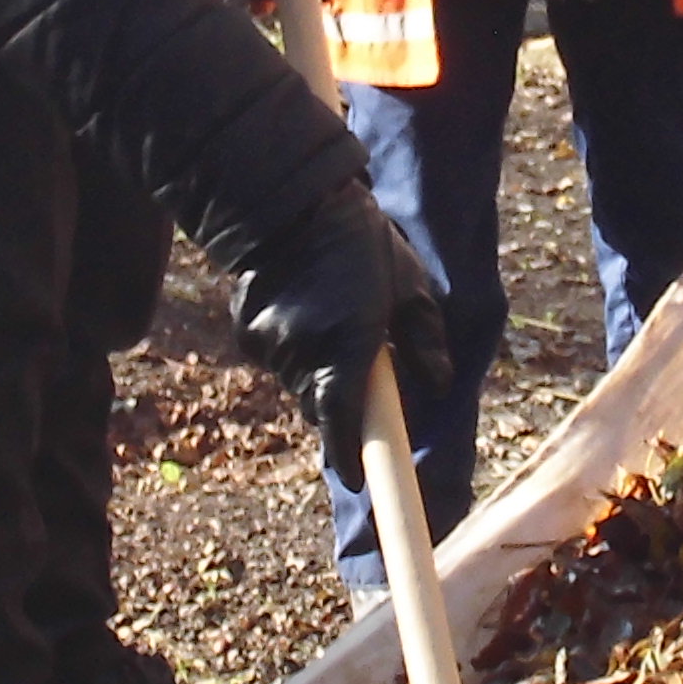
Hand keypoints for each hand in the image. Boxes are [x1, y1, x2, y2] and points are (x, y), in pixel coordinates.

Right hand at [234, 182, 450, 487]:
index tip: (359, 481)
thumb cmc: (361, 240)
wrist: (289, 202)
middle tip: (359, 367)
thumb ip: (423, 340)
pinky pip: (275, 359)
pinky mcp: (246, 333)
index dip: (351, 456)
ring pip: (298, 382)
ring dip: (316, 369)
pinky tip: (302, 307)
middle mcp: (303, 352)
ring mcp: (268, 344)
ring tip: (331, 318)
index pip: (344, 421)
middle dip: (340, 399)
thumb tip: (436, 386)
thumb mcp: (408, 285)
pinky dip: (292, 349)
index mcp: (348, 343)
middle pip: (321, 405)